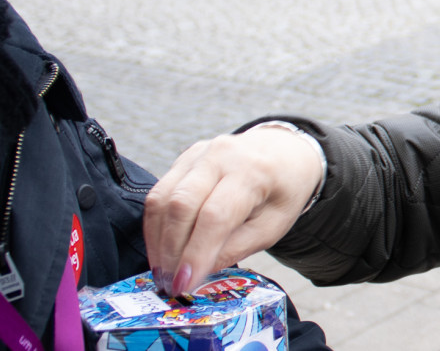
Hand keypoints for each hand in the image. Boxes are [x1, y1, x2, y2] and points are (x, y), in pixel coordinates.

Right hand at [144, 124, 323, 295]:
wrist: (283, 153)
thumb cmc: (282, 193)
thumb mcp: (272, 227)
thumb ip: (236, 248)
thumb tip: (196, 273)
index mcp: (253, 171)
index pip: (215, 216)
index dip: (195, 253)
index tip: (184, 285)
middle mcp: (221, 156)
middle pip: (181, 204)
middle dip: (170, 250)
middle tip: (168, 284)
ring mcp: (198, 154)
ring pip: (162, 198)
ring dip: (157, 240)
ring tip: (163, 271)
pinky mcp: (184, 159)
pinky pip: (159, 192)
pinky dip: (156, 225)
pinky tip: (162, 249)